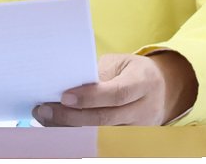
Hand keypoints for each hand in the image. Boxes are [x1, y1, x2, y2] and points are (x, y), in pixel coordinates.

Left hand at [32, 51, 197, 126]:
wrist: (161, 89)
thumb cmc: (132, 71)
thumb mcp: (120, 63)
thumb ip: (98, 74)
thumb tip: (66, 85)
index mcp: (143, 82)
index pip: (116, 93)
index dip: (90, 97)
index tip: (64, 96)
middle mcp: (144, 108)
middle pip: (105, 119)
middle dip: (71, 117)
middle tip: (44, 110)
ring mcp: (139, 129)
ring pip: (100, 134)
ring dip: (69, 128)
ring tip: (45, 119)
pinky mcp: (131, 141)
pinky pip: (101, 140)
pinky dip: (78, 135)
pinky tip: (59, 128)